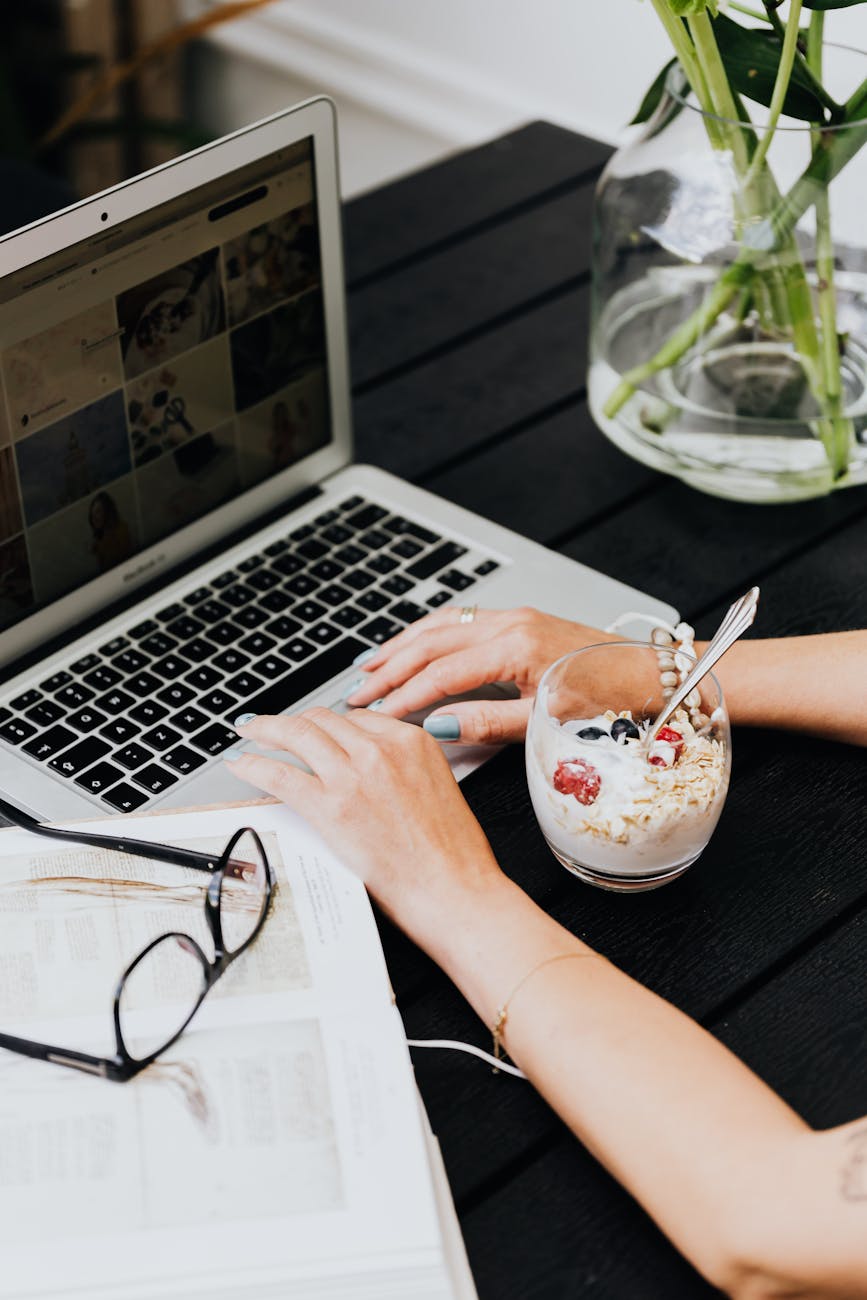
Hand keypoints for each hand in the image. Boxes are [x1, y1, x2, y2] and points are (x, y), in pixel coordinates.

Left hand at [226, 707, 503, 941]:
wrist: (454, 888)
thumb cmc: (452, 854)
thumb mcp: (437, 787)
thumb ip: (405, 769)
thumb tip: (375, 774)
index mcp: (412, 741)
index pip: (358, 718)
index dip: (330, 724)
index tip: (316, 731)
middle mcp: (380, 749)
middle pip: (324, 719)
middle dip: (296, 722)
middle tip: (275, 728)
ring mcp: (352, 775)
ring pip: (298, 734)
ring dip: (266, 730)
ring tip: (250, 734)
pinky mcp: (329, 806)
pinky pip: (280, 773)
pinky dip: (253, 764)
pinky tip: (241, 764)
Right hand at [345, 606, 620, 742]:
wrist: (649, 671)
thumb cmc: (611, 696)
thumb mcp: (545, 719)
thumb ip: (487, 723)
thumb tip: (438, 727)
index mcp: (514, 647)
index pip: (441, 673)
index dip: (404, 696)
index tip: (377, 714)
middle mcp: (509, 623)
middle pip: (431, 643)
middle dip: (390, 669)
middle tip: (358, 694)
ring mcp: (512, 616)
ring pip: (440, 625)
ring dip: (400, 646)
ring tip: (369, 666)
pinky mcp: (517, 618)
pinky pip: (458, 620)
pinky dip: (426, 634)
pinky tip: (410, 645)